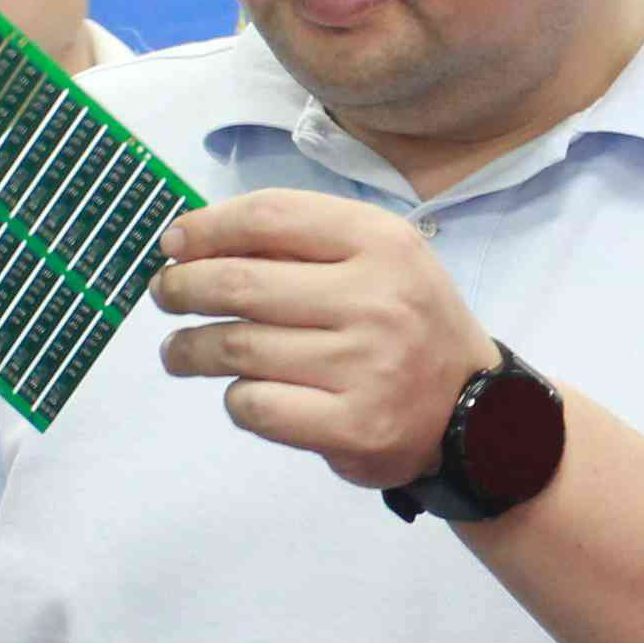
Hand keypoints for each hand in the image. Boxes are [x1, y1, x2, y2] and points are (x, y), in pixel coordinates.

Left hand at [151, 190, 500, 490]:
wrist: (478, 413)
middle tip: (165, 295)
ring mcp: (367, 366)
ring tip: (179, 351)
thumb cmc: (407, 326)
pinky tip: (243, 392)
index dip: (207, 227)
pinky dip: (236, 398)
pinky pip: (256, 405)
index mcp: (383, 243)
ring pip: (237, 347)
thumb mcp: (379, 262)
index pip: (272, 216)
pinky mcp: (353, 426)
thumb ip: (302, 245)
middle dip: (183, 287)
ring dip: (190, 349)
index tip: (173, 243)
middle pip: (241, 283)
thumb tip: (194, 241)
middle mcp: (378, 299)